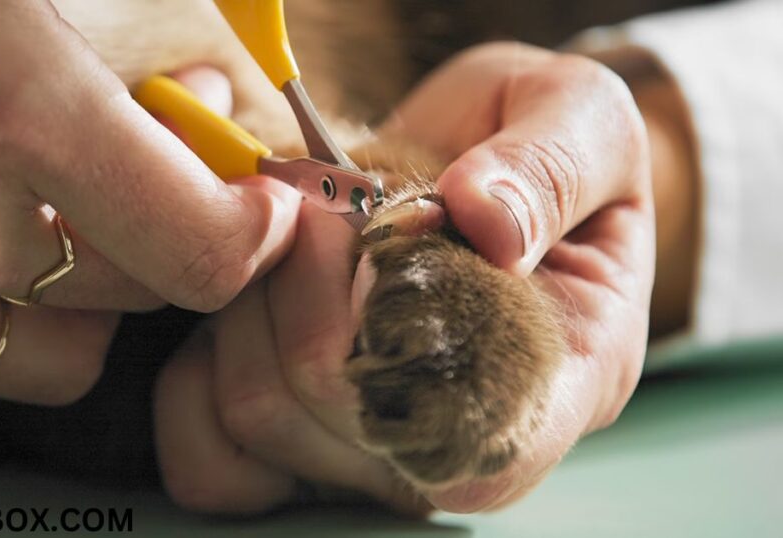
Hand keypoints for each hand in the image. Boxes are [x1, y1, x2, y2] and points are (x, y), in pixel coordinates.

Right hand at [0, 1, 297, 403]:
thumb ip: (138, 38)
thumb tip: (214, 97)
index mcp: (14, 113)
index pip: (202, 251)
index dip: (253, 234)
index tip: (258, 209)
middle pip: (137, 295)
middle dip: (169, 238)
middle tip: (150, 174)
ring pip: (53, 350)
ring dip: (85, 295)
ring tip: (54, 214)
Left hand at [154, 42, 653, 513]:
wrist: (493, 165)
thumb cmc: (548, 146)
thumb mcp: (581, 118)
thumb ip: (550, 166)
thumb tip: (485, 223)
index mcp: (563, 383)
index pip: (470, 444)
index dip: (391, 327)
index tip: (374, 221)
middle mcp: (466, 436)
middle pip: (333, 417)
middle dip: (299, 289)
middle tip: (318, 204)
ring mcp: (380, 443)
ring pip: (258, 417)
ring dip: (249, 303)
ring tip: (288, 238)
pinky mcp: (308, 430)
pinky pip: (213, 448)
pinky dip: (201, 363)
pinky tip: (244, 297)